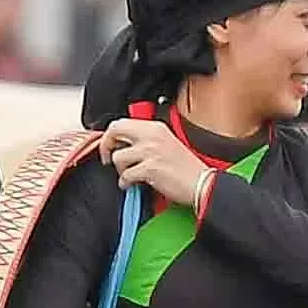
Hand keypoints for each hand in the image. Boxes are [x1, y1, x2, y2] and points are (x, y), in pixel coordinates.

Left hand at [96, 114, 217, 213]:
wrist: (201, 183)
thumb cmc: (186, 168)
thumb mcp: (166, 143)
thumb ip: (145, 139)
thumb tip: (122, 144)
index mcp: (156, 128)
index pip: (122, 122)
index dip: (111, 135)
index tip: (110, 146)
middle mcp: (152, 135)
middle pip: (115, 130)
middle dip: (106, 146)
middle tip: (107, 158)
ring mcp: (150, 151)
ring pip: (117, 156)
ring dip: (120, 169)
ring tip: (129, 175)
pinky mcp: (150, 168)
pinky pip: (125, 175)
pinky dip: (125, 183)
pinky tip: (133, 185)